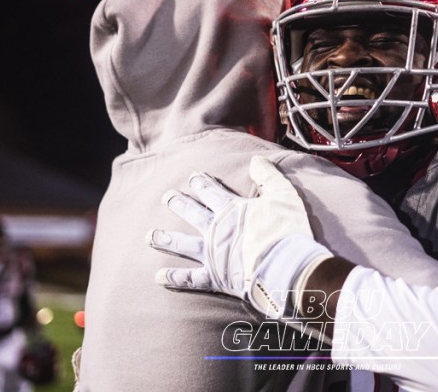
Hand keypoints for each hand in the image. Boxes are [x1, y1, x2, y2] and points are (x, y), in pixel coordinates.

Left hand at [149, 156, 331, 318]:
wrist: (287, 267)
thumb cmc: (287, 230)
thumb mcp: (284, 195)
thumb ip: (268, 176)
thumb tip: (256, 160)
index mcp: (232, 210)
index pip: (212, 192)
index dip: (201, 183)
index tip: (192, 177)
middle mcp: (217, 230)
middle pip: (192, 213)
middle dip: (179, 204)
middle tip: (167, 197)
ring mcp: (213, 254)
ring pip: (183, 244)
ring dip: (165, 239)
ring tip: (149, 235)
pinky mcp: (215, 278)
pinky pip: (190, 278)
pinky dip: (174, 277)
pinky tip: (158, 276)